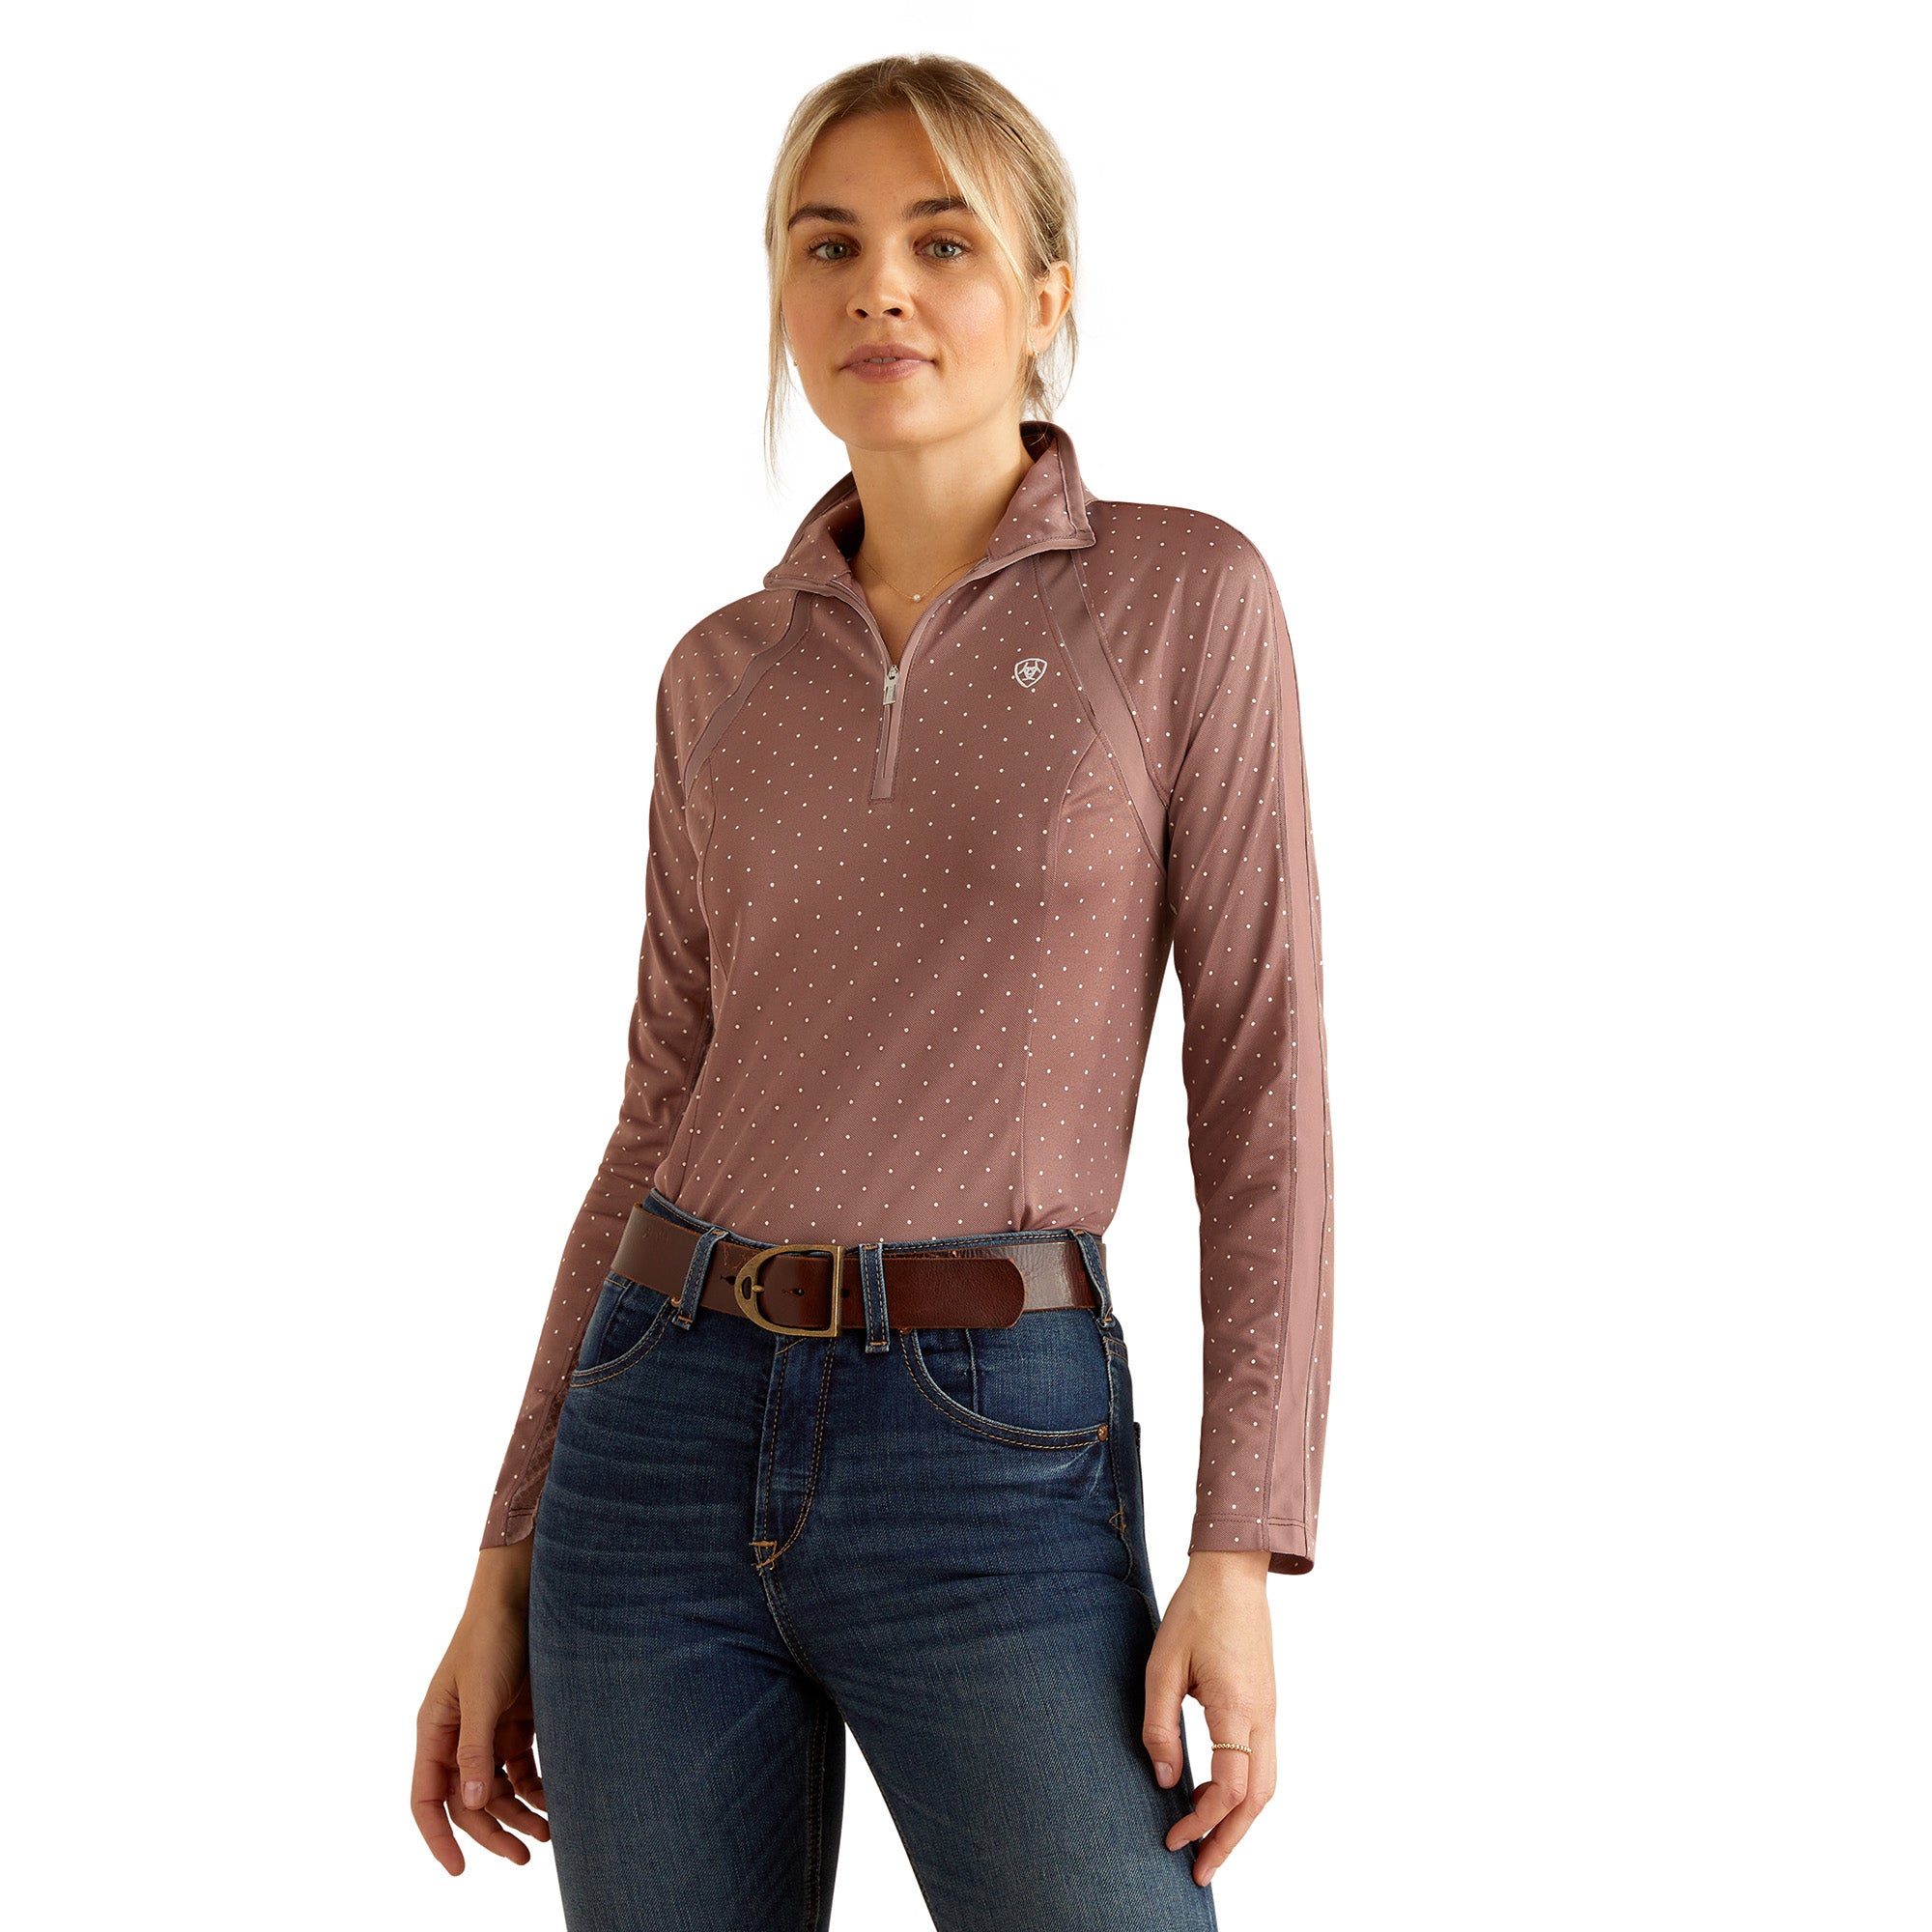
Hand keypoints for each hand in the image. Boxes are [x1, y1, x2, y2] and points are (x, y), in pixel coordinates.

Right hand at [411, 1544, 550, 1874]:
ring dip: (519, 1814)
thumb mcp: (481, 1694)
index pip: (427, 1800)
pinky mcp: (516, 1719)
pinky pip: (522, 1767)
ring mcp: (487, 1729)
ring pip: (498, 1789)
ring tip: (549, 1834)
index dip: (439, 1838)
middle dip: (493, 1832)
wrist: (524, 1594)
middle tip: (525, 1856)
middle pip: (469, 1801)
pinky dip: (536, 1788)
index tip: (459, 1871)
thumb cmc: (491, 1637)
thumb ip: (475, 1749)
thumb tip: (473, 1804)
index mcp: (434, 1731)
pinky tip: (555, 1801)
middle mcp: (457, 1736)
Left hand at [1142, 1550, 1276, 1885]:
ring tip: (1206, 1841)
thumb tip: (1165, 1781)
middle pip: (1257, 1800)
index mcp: (1237, 1708)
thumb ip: (1160, 1725)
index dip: (1202, 1822)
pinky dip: (1243, 1792)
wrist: (1234, 1573)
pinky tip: (1212, 1793)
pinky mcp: (1267, 1705)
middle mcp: (1263, 1717)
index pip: (1229, 1788)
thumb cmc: (1195, 1613)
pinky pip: (1263, 1763)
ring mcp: (1270, 1711)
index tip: (1172, 1840)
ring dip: (1239, 1820)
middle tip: (1200, 1871)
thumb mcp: (1162, 1666)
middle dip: (1229, 1841)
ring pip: (1266, 1786)